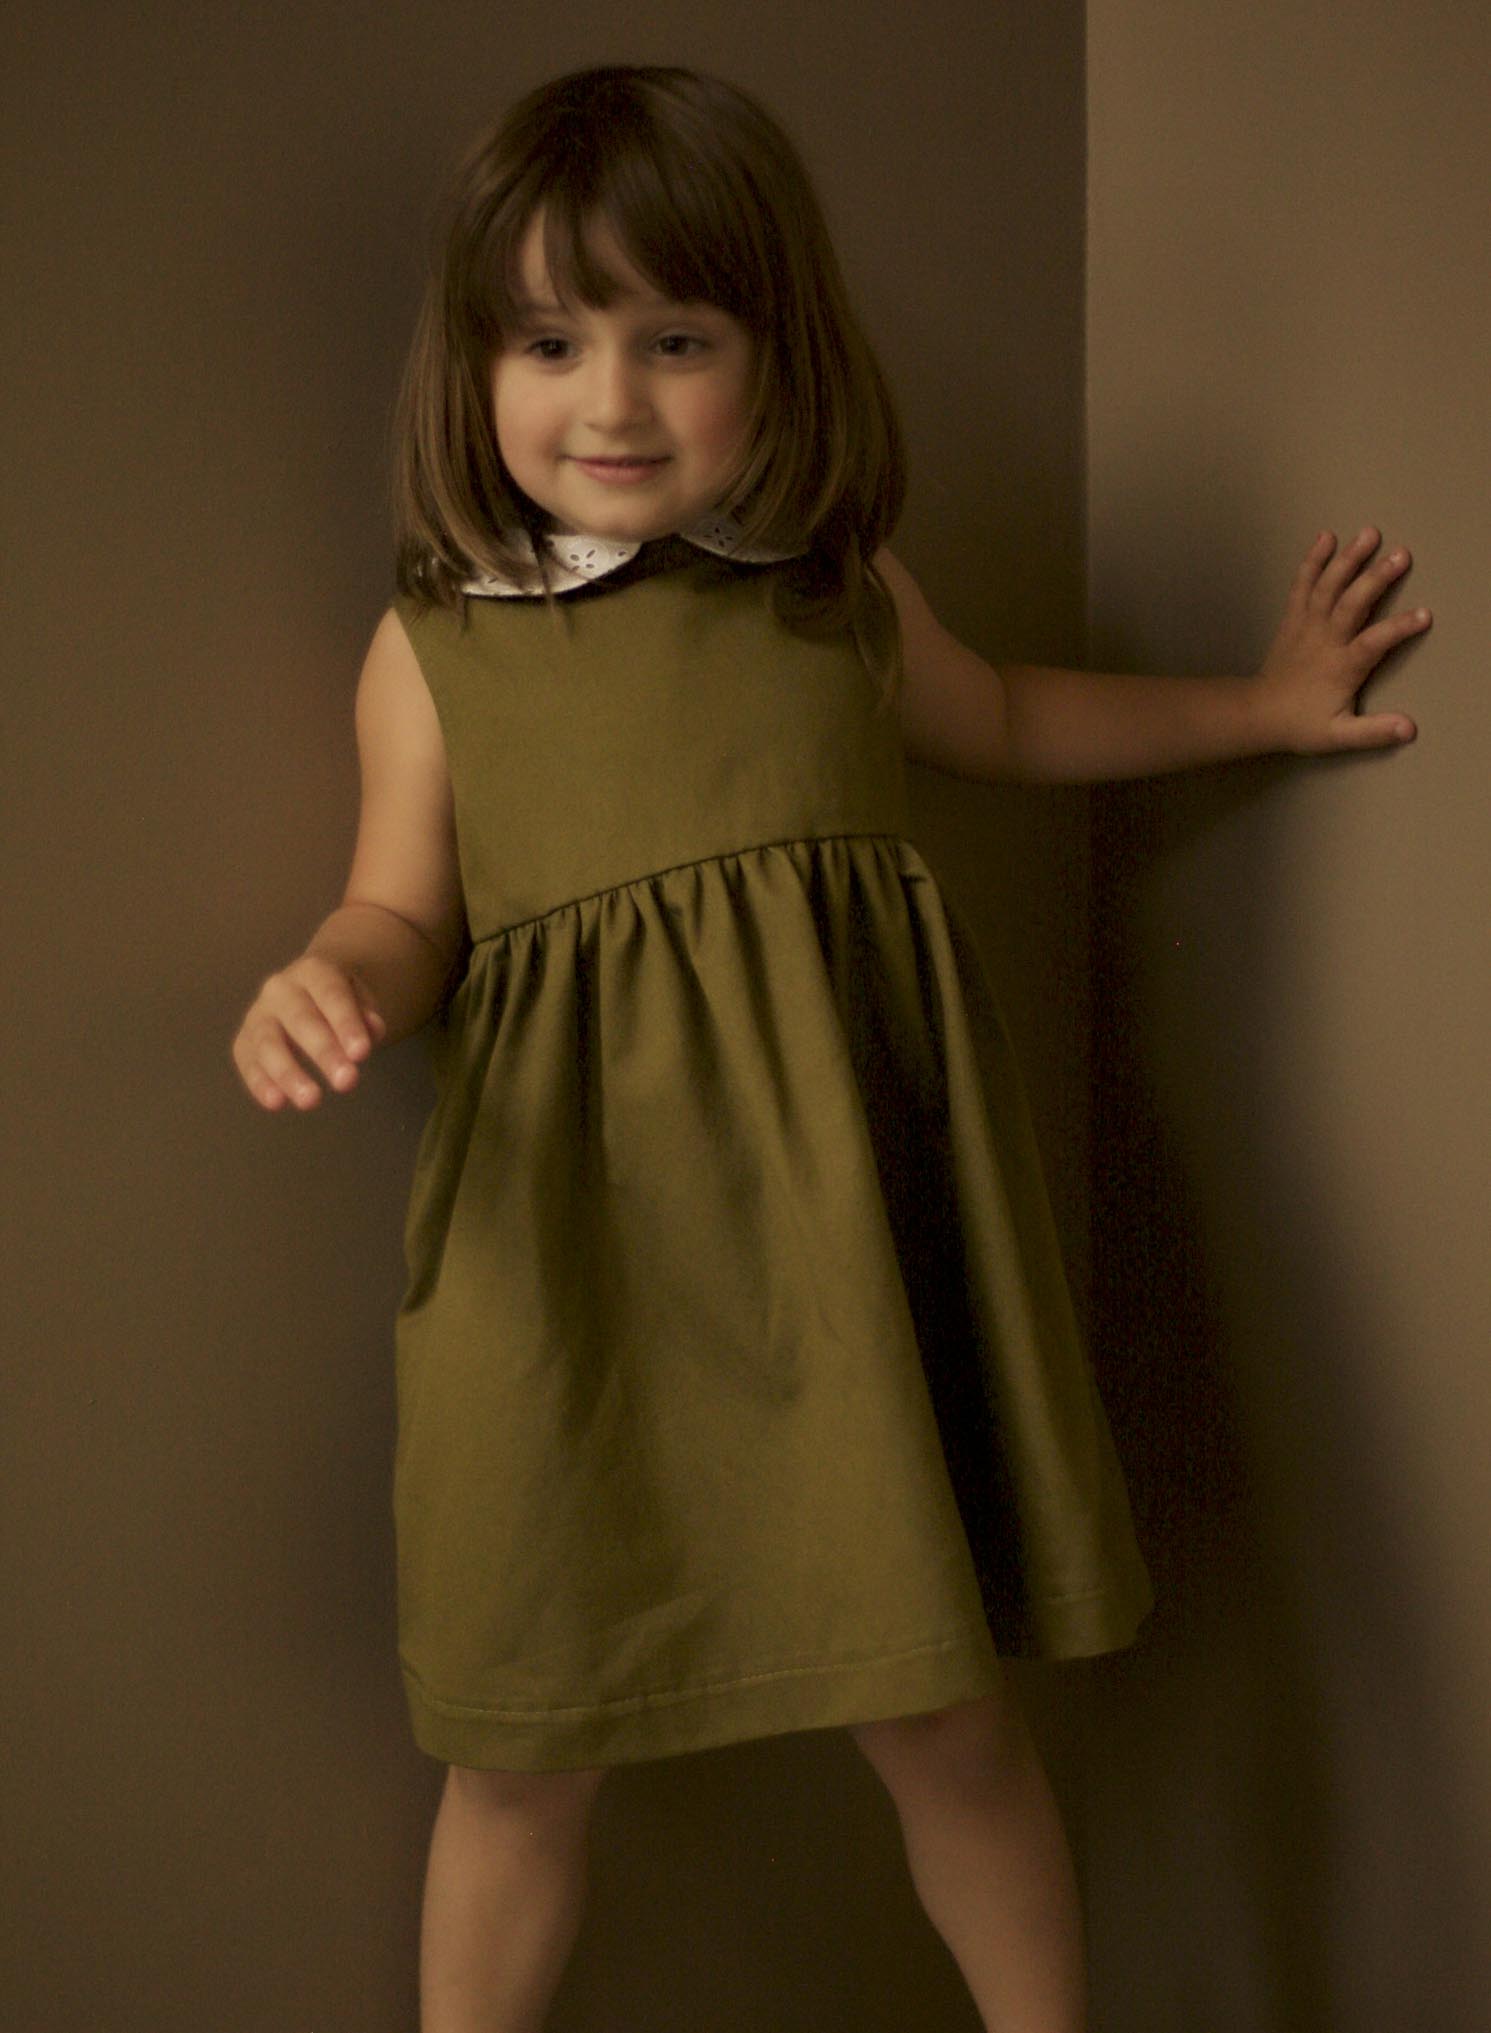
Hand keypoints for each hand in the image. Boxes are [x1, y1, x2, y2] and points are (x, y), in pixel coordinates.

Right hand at [231, 955, 386, 1111]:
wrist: (311, 993)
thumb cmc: (340, 1002)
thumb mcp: (361, 1000)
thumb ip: (368, 1016)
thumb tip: (373, 1030)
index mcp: (314, 971)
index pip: (331, 995)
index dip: (346, 1024)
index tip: (361, 1054)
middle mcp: (280, 988)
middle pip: (301, 1019)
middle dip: (324, 1051)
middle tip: (347, 1081)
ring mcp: (258, 1014)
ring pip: (268, 1043)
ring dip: (288, 1073)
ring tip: (310, 1101)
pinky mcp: (244, 1041)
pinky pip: (248, 1061)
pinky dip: (259, 1083)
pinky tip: (276, 1103)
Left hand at [1252, 527, 1428, 753]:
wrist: (1257, 714)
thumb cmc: (1300, 724)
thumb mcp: (1337, 736)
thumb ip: (1372, 732)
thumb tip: (1409, 729)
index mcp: (1340, 667)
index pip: (1373, 644)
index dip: (1397, 629)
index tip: (1424, 615)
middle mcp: (1324, 640)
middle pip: (1351, 604)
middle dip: (1376, 578)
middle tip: (1401, 555)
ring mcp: (1306, 625)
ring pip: (1327, 586)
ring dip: (1348, 559)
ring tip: (1369, 533)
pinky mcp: (1293, 618)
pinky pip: (1302, 585)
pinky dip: (1312, 560)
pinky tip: (1326, 537)